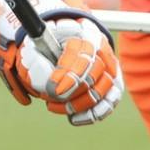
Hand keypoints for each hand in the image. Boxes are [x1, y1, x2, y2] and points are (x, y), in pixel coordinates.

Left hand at [0, 0, 122, 124]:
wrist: (61, 42)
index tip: (52, 90)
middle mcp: (102, 49)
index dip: (69, 74)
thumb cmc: (47, 45)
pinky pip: (108, 103)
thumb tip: (44, 80)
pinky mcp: (113, 84)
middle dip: (72, 91)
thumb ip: (35, 59)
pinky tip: (73, 117)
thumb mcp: (36, 45)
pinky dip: (91, 114)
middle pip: (95, 73)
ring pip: (102, 90)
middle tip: (51, 97)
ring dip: (78, 104)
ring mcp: (110, 67)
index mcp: (83, 33)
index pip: (83, 55)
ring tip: (54, 104)